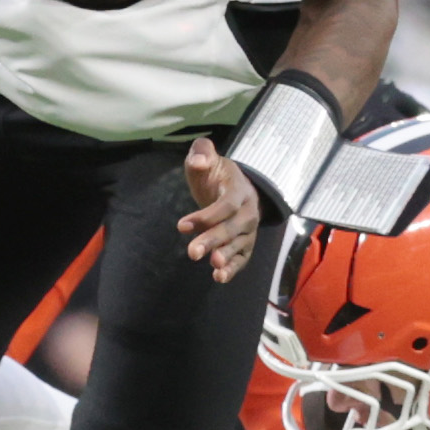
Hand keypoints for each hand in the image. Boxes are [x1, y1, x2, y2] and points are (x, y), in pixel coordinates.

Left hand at [181, 135, 259, 282]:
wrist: (234, 186)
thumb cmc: (215, 174)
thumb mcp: (206, 157)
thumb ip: (201, 152)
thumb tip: (198, 161)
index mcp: (240, 190)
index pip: (227, 204)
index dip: (206, 216)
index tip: (181, 226)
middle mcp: (249, 211)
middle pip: (233, 227)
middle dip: (213, 240)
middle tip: (191, 253)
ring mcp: (249, 230)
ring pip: (239, 245)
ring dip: (227, 257)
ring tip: (213, 267)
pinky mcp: (245, 244)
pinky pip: (242, 258)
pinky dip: (233, 268)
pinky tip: (219, 277)